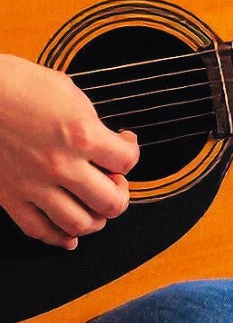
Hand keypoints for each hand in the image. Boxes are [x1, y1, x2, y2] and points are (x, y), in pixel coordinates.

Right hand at [0, 54, 139, 248]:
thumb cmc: (16, 84)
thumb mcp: (68, 93)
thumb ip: (93, 124)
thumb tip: (109, 142)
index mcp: (81, 135)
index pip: (127, 161)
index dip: (131, 151)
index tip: (125, 146)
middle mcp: (60, 164)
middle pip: (111, 202)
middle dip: (120, 194)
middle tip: (114, 183)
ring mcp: (34, 184)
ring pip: (79, 223)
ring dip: (95, 219)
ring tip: (94, 207)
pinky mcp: (9, 195)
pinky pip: (39, 229)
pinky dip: (59, 237)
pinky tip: (69, 235)